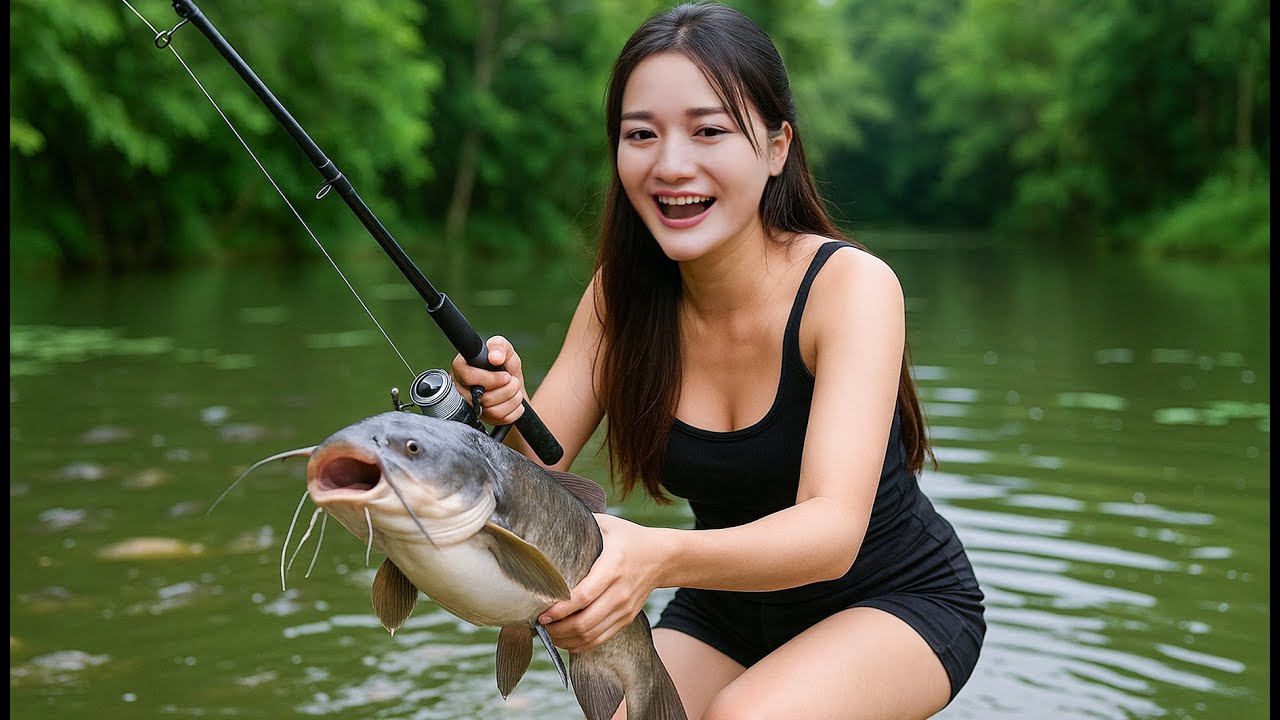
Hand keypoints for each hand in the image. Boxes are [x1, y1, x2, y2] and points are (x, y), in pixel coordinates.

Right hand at [450, 336, 525, 425]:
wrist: (515, 383)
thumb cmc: (504, 365)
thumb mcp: (504, 350)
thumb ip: (499, 346)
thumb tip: (495, 357)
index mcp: (461, 368)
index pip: (468, 377)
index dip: (490, 378)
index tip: (506, 375)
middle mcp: (462, 389)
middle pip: (482, 397)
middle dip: (506, 388)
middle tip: (513, 380)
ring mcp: (472, 406)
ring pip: (493, 410)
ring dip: (512, 398)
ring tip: (515, 388)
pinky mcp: (483, 419)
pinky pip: (501, 419)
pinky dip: (515, 409)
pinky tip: (514, 400)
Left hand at [538, 514, 660, 652]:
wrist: (662, 557)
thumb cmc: (629, 538)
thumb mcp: (608, 525)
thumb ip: (582, 525)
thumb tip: (550, 522)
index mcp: (612, 567)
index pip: (583, 596)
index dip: (560, 609)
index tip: (541, 613)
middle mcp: (619, 592)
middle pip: (585, 622)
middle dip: (557, 629)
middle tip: (539, 624)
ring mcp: (624, 608)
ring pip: (591, 635)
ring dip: (566, 639)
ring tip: (548, 633)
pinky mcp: (626, 618)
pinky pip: (601, 639)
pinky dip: (580, 644)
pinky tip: (566, 639)